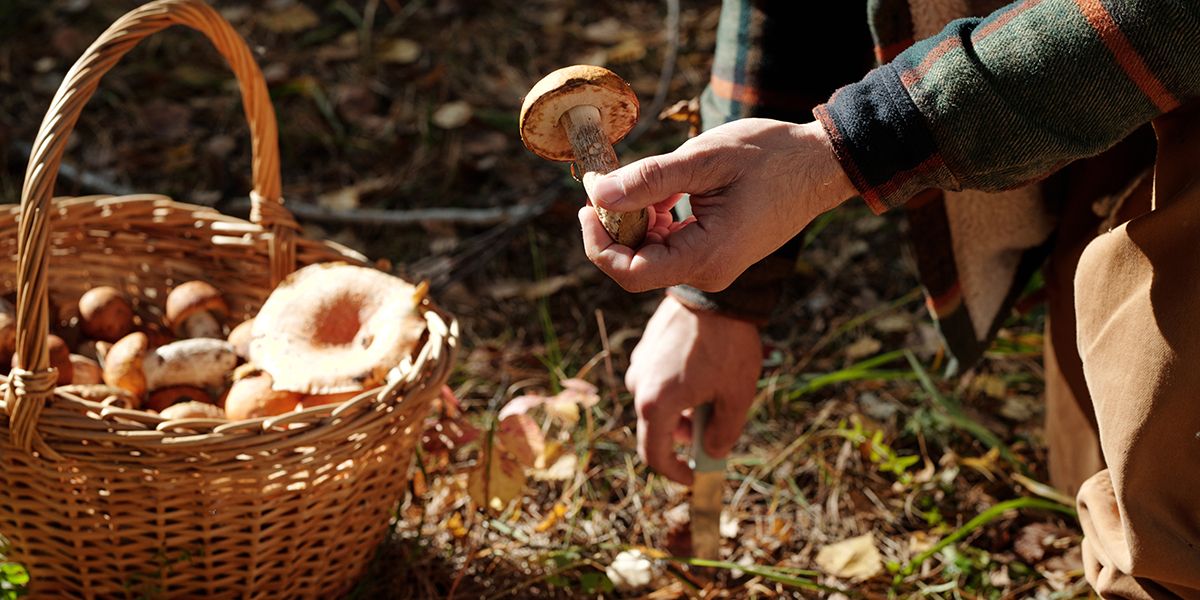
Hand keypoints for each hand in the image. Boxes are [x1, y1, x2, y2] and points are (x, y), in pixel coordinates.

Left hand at [580, 119, 854, 291]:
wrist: (821, 165)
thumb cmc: (771, 156)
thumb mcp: (704, 159)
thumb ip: (649, 180)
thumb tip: (597, 193)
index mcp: (707, 256)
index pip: (630, 273)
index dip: (598, 244)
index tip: (588, 204)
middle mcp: (709, 272)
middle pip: (636, 266)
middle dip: (616, 227)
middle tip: (610, 182)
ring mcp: (714, 267)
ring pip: (652, 255)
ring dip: (637, 220)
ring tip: (648, 180)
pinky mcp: (717, 255)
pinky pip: (671, 247)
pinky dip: (657, 221)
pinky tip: (665, 191)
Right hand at [625, 295, 762, 483]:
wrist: (715, 293)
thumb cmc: (728, 346)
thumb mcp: (736, 396)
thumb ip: (723, 434)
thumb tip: (711, 454)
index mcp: (655, 405)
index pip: (654, 456)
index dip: (674, 473)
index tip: (694, 477)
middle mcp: (638, 386)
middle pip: (655, 428)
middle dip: (683, 437)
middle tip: (713, 430)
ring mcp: (639, 364)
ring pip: (656, 403)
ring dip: (681, 411)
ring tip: (714, 395)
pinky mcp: (645, 348)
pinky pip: (656, 379)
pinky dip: (676, 389)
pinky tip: (703, 373)